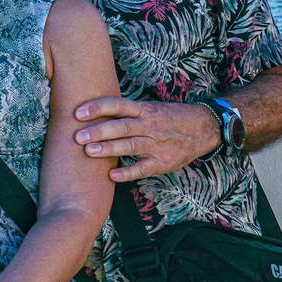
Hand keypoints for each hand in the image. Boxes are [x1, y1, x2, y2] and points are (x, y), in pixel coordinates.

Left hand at [74, 97, 220, 181]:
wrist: (204, 127)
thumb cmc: (168, 117)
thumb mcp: (149, 107)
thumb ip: (125, 112)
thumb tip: (92, 112)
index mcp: (144, 110)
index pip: (118, 105)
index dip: (98, 108)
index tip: (78, 113)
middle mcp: (149, 125)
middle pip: (122, 127)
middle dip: (99, 131)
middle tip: (78, 136)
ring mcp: (157, 144)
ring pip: (130, 145)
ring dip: (109, 149)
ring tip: (89, 151)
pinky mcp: (163, 162)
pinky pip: (144, 168)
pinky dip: (128, 172)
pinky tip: (112, 176)